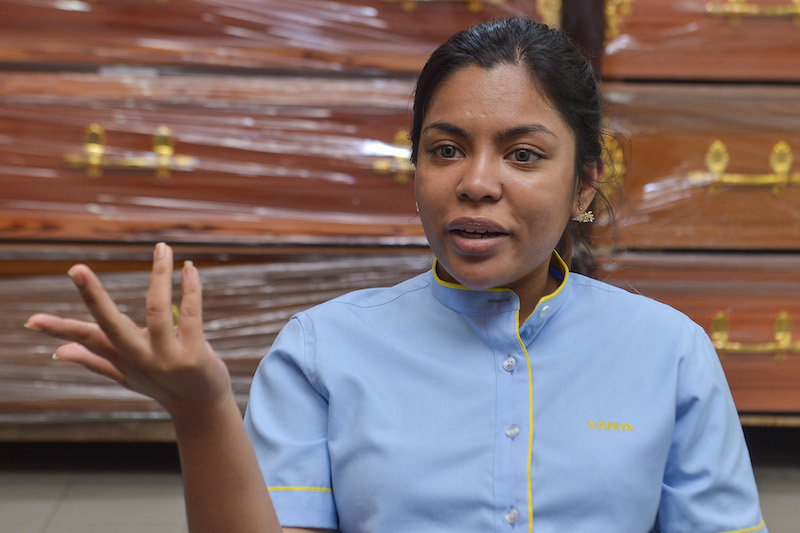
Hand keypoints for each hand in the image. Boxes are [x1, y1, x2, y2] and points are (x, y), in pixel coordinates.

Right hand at [24, 242, 231, 418]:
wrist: (201, 408)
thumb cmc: (162, 385)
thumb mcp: (126, 374)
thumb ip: (95, 360)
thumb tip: (57, 352)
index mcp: (121, 357)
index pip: (86, 339)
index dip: (59, 330)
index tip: (32, 320)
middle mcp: (140, 358)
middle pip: (111, 324)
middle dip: (92, 296)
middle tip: (75, 268)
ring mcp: (167, 358)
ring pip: (157, 310)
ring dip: (159, 275)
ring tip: (162, 248)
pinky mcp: (194, 355)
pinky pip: (191, 315)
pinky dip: (190, 289)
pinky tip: (189, 268)